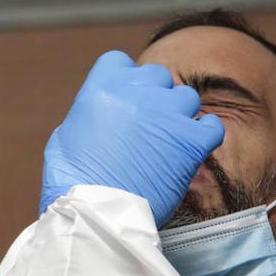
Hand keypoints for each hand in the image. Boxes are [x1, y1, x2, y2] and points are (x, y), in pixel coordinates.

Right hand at [40, 51, 224, 225]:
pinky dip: (205, 135)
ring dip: (178, 115)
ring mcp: (167, 113)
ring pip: (185, 98)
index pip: (119, 62)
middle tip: (146, 126)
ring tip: (167, 142)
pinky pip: (212, 126)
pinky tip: (192, 148)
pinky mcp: (191, 140)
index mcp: (102, 85)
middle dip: (153, 96)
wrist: (96, 214)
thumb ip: (87, 114)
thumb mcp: (64, 136)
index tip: (122, 102)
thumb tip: (98, 114)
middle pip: (156, 76)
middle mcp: (137, 91)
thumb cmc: (72, 182)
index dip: (123, 81)